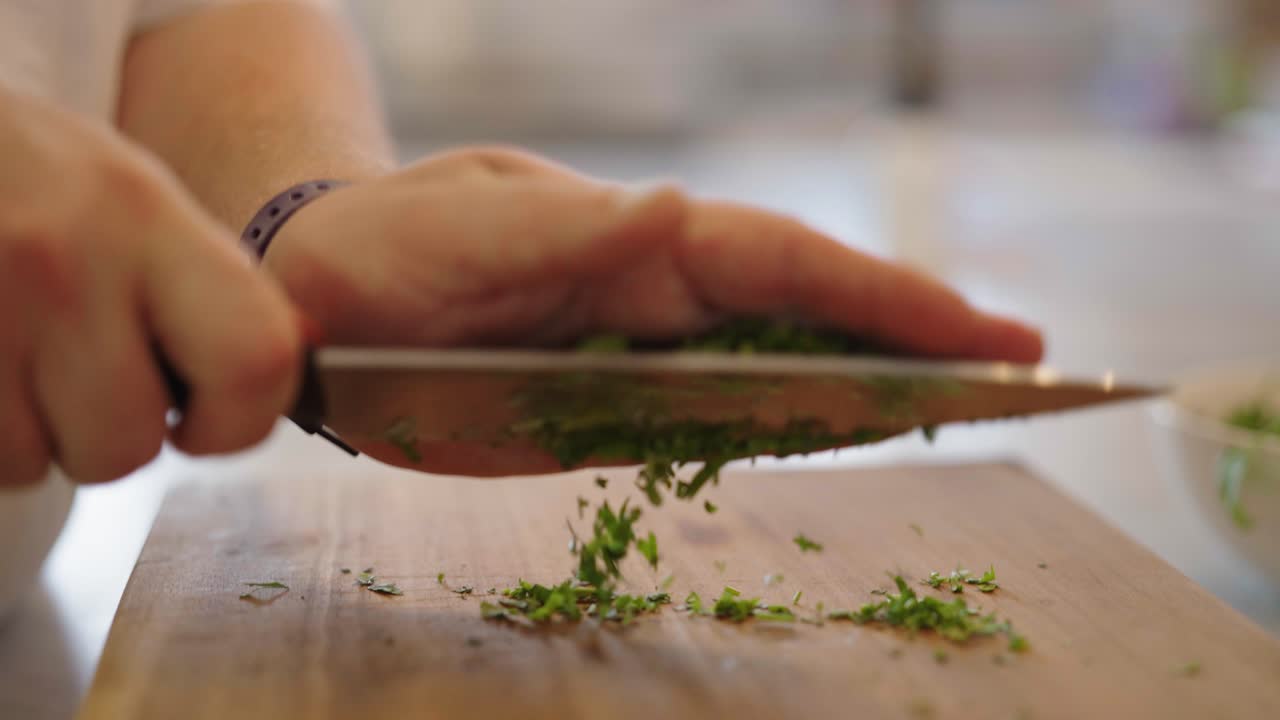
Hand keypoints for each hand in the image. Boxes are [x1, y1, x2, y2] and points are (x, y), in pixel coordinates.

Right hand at [0, 88, 302, 485]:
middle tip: (95, 388)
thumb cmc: (29, 175)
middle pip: (129, 442)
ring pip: (42, 463)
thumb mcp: (134, 199)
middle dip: (119, 440)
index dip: (242, 418)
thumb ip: (215, 281)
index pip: (253, 359)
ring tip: (24, 362)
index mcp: (146, 216)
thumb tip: (307, 344)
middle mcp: (66, 261)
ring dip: (41, 439)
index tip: (208, 416)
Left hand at [263, 146, 1041, 473]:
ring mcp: (647, 355)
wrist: (333, 297)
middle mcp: (662, 294)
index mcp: (643, 242)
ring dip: (869, 384)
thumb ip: (575, 234)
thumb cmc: (396, 245)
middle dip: (912, 338)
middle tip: (1020, 371)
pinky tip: (846, 435)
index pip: (789, 265)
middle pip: (809, 315)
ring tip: (965, 405)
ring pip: (778, 366)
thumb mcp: (475, 228)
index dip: (889, 296)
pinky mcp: (614, 412)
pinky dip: (789, 427)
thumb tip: (674, 215)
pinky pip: (719, 419)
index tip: (982, 332)